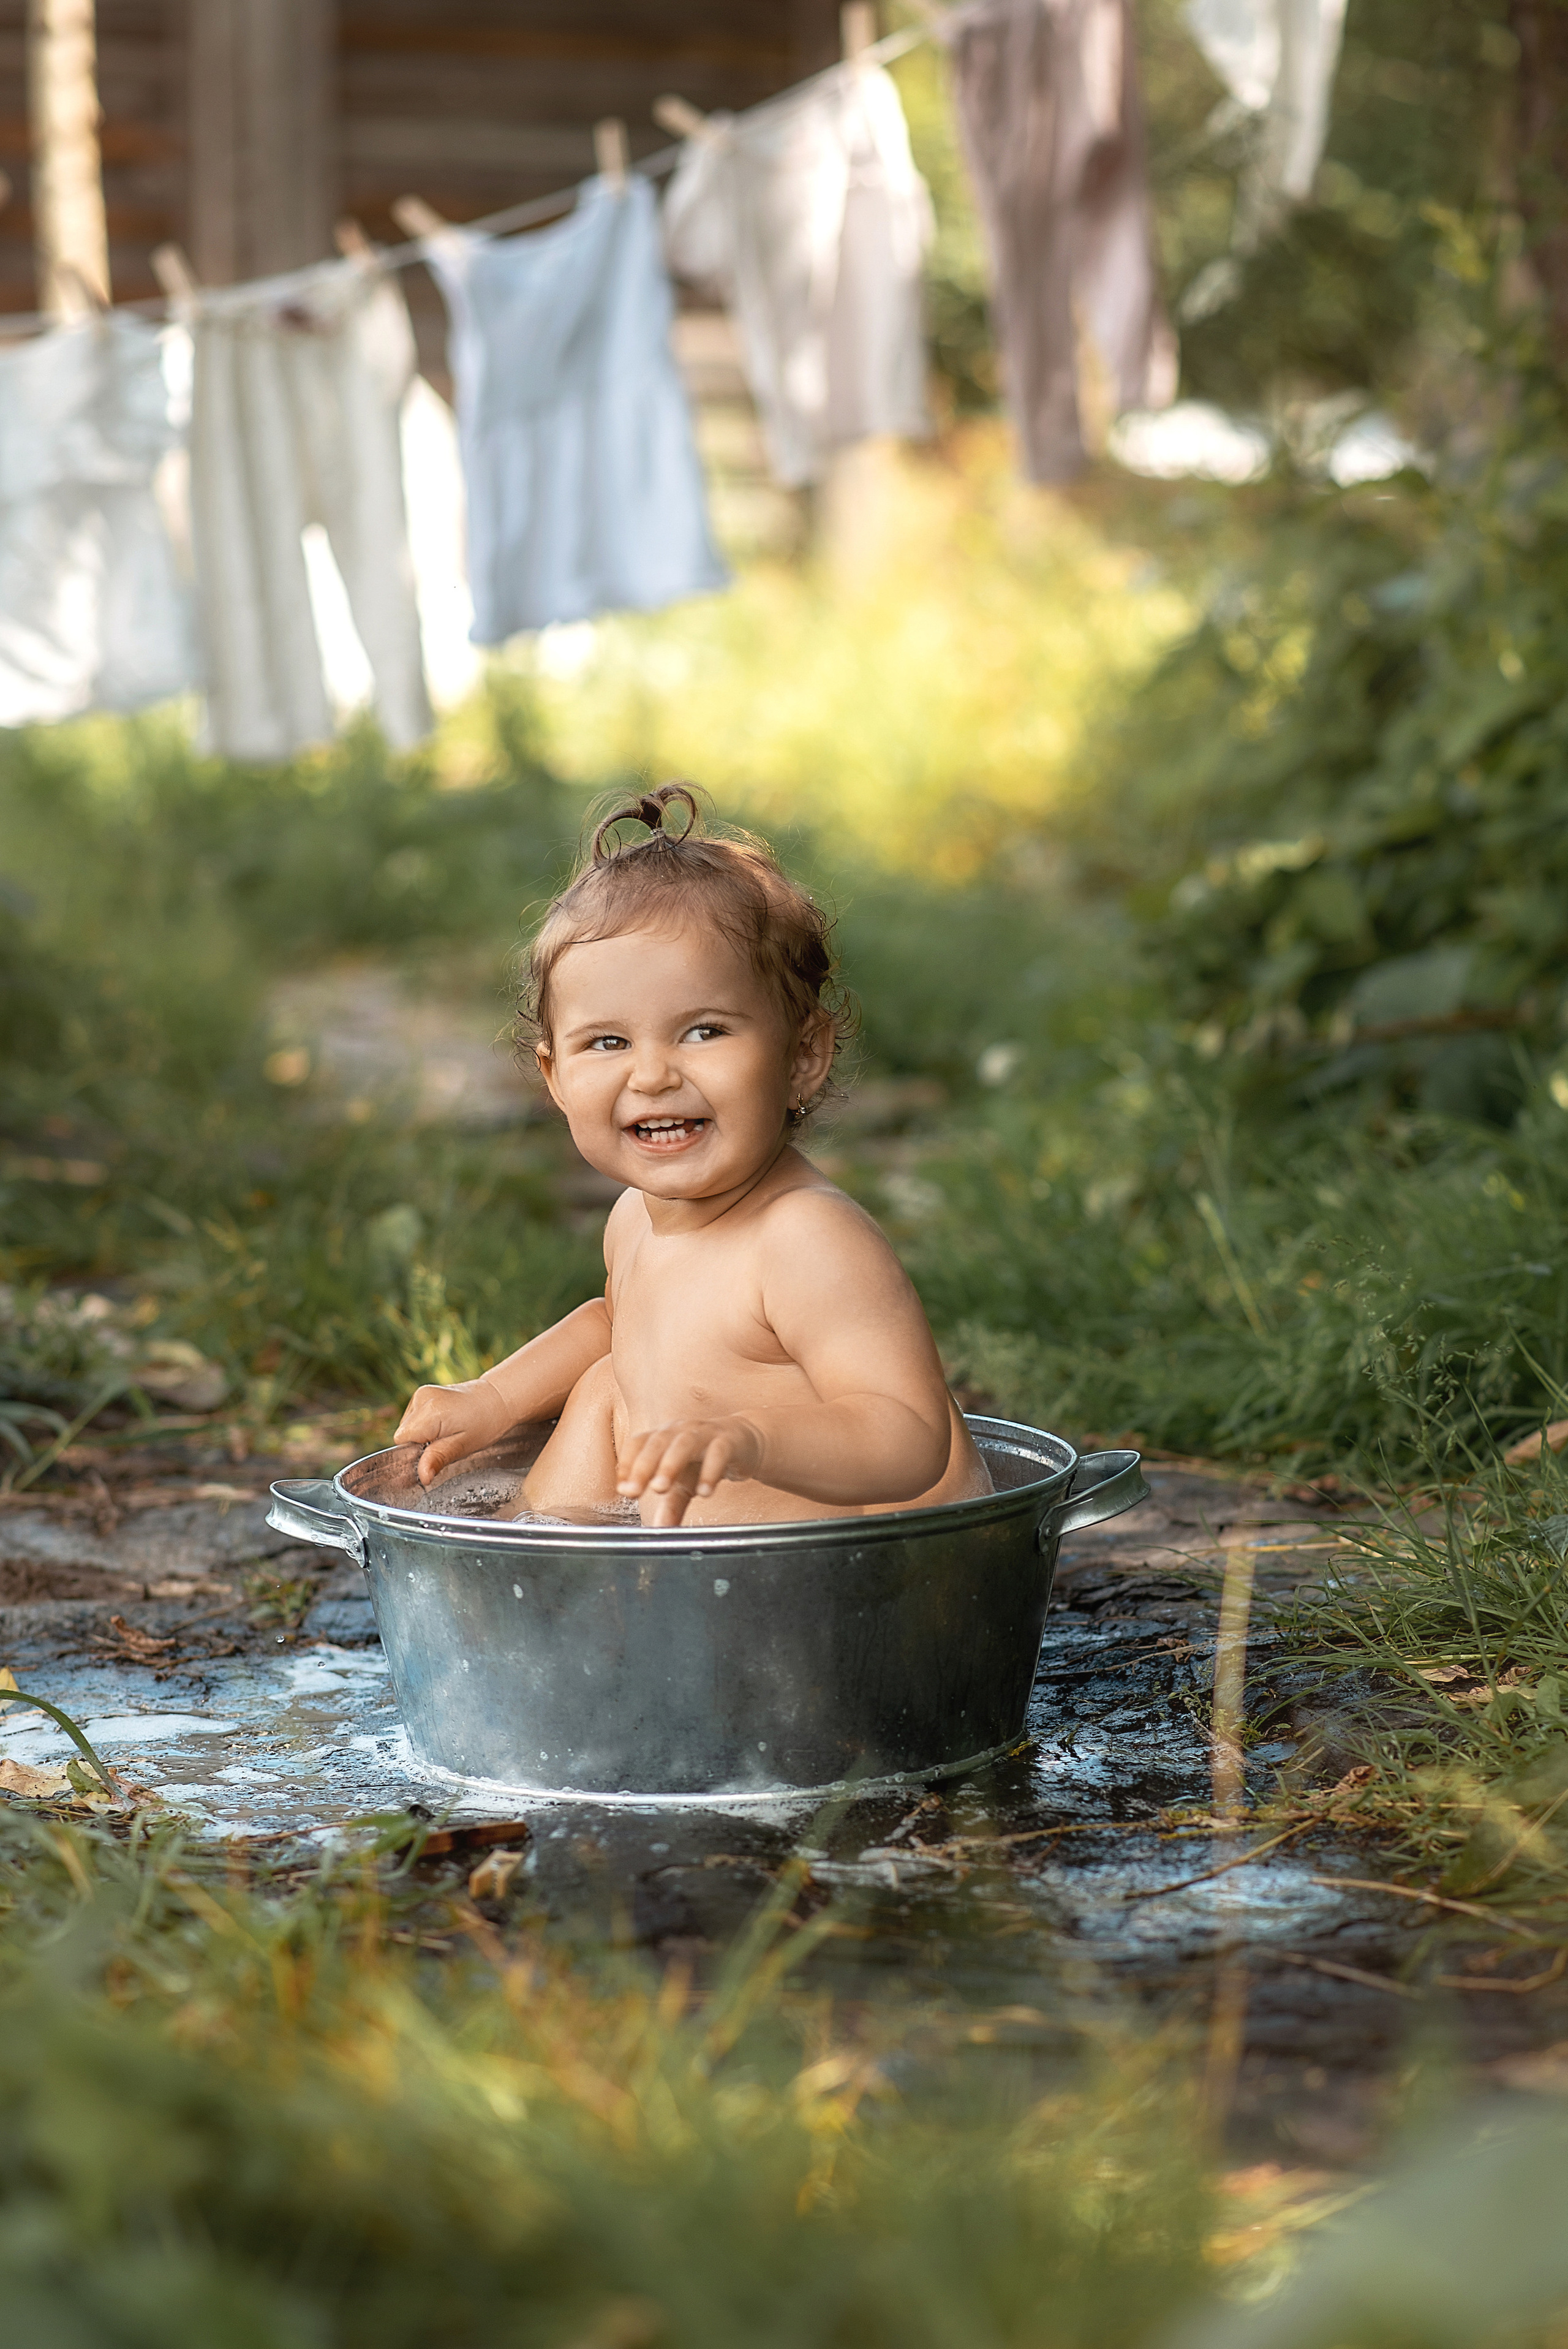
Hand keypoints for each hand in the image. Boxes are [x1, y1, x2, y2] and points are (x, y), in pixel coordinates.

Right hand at [394, 1376, 514, 1486]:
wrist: (498, 1399)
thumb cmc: (487, 1423)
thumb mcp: (464, 1446)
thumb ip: (438, 1459)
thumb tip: (422, 1476)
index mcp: (431, 1411)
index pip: (402, 1441)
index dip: (415, 1453)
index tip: (434, 1455)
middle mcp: (423, 1398)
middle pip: (404, 1434)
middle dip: (420, 1446)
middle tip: (446, 1445)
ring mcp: (422, 1394)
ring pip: (408, 1427)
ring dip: (423, 1436)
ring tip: (448, 1433)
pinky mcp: (424, 1394)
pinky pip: (414, 1418)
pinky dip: (425, 1427)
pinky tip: (444, 1426)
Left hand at [616, 1416, 764, 1528]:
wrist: (744, 1443)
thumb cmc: (706, 1459)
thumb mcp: (685, 1485)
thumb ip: (671, 1507)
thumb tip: (659, 1531)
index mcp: (663, 1437)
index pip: (638, 1443)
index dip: (627, 1463)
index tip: (622, 1489)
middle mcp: (680, 1431)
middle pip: (657, 1442)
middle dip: (643, 1467)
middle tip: (633, 1491)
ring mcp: (704, 1433)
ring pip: (684, 1443)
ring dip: (670, 1464)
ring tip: (661, 1488)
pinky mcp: (728, 1441)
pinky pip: (718, 1452)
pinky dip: (710, 1471)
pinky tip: (704, 1492)